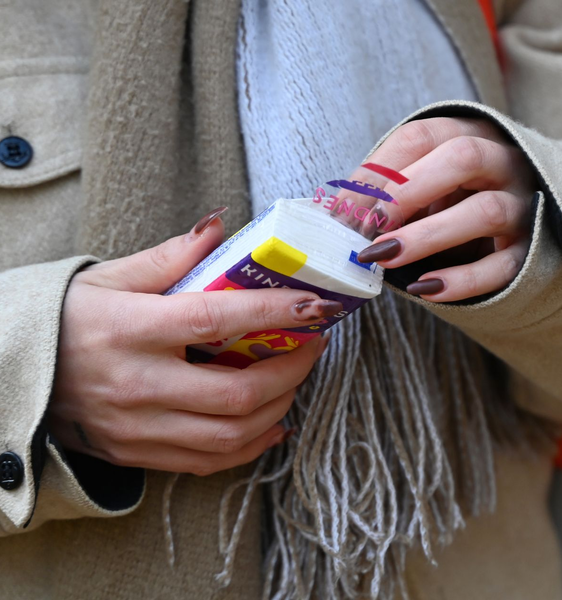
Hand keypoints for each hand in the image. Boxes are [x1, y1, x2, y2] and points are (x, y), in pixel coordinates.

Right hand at [48, 209, 339, 475]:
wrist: (13, 375)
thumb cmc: (68, 319)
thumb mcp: (110, 277)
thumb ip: (169, 257)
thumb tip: (219, 227)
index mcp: (130, 328)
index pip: (214, 320)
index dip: (272, 312)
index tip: (314, 305)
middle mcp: (137, 384)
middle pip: (235, 392)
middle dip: (291, 370)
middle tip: (313, 345)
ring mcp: (138, 427)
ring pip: (229, 435)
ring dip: (279, 407)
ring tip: (295, 379)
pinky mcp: (138, 454)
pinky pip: (208, 462)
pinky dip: (251, 445)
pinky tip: (272, 422)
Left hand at [357, 117, 535, 301]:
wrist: (524, 229)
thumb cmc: (459, 200)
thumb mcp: (427, 184)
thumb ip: (390, 191)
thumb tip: (337, 215)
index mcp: (471, 134)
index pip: (421, 137)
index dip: (379, 170)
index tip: (343, 208)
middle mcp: (504, 163)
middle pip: (463, 157)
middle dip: (407, 190)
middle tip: (368, 225)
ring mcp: (525, 206)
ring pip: (486, 211)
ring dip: (428, 234)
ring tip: (384, 257)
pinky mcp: (532, 253)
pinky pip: (502, 266)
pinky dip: (461, 280)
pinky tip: (425, 287)